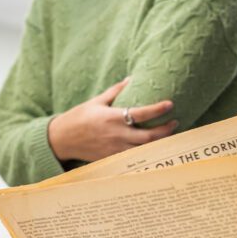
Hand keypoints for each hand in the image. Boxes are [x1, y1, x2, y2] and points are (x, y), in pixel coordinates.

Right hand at [48, 77, 178, 162]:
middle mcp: (117, 135)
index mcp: (113, 118)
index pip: (141, 114)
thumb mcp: (96, 101)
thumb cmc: (79, 117)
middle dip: (165, 130)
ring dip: (160, 143)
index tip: (170, 104)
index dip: (158, 109)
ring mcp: (116, 149)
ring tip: (170, 136)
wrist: (62, 139)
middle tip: (175, 122)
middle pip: (149, 136)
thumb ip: (116, 91)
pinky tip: (156, 148)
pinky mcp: (114, 159)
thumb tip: (132, 78)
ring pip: (145, 149)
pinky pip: (135, 158)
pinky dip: (147, 153)